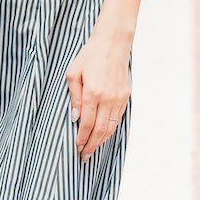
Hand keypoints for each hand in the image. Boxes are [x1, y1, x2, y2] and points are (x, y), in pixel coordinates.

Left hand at [67, 31, 130, 159]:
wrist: (112, 43)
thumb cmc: (89, 56)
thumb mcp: (73, 73)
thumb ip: (74, 97)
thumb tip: (75, 118)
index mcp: (92, 92)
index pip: (86, 123)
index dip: (81, 138)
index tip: (76, 147)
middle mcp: (107, 98)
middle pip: (100, 130)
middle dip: (91, 145)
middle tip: (83, 156)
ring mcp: (118, 98)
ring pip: (111, 127)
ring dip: (101, 141)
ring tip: (92, 149)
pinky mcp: (126, 96)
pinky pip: (117, 118)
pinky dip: (110, 130)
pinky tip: (103, 135)